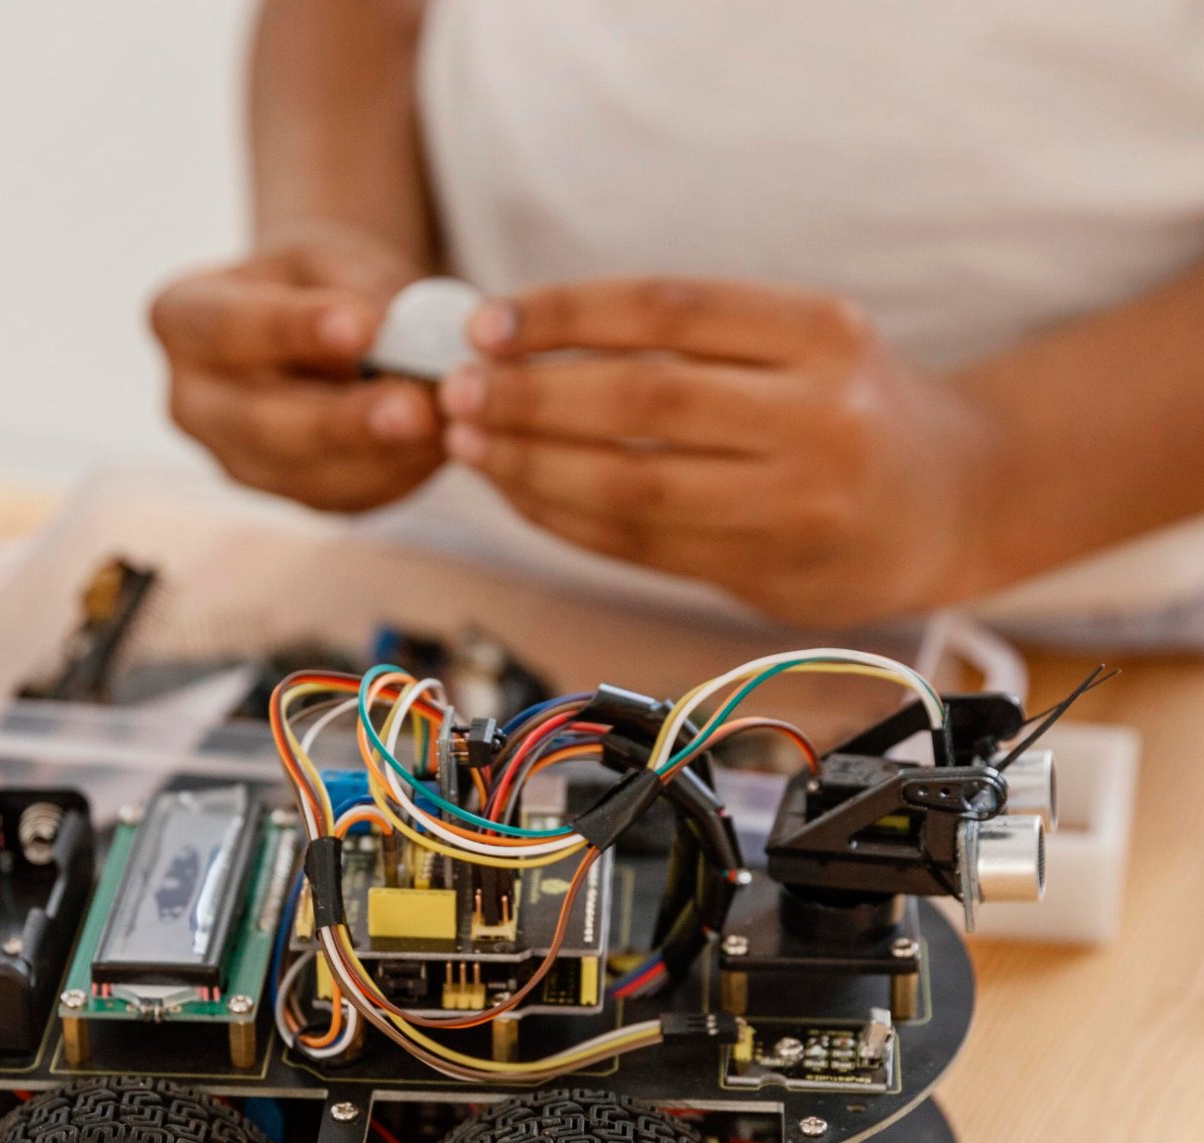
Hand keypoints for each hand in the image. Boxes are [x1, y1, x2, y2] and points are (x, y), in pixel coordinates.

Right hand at [150, 225, 443, 511]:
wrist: (322, 329)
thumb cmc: (318, 281)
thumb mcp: (333, 254)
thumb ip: (358, 285)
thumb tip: (399, 333)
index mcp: (183, 320)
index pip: (226, 327)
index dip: (292, 330)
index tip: (360, 325)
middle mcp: (194, 403)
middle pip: (261, 423)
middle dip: (343, 421)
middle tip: (413, 409)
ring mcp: (239, 461)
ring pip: (307, 475)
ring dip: (383, 457)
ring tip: (447, 427)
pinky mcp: (292, 495)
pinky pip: (346, 496)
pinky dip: (400, 474)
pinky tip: (442, 447)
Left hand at [438, 278, 1008, 625]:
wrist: (950, 503)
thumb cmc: (848, 408)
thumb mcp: (803, 342)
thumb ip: (692, 340)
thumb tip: (523, 342)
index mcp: (822, 332)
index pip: (669, 309)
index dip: (565, 314)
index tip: (486, 325)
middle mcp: (819, 416)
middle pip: (643, 400)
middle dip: (531, 398)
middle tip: (455, 393)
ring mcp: (795, 503)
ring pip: (632, 485)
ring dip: (533, 467)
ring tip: (468, 447)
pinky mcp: (766, 571)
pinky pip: (639, 546)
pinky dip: (565, 519)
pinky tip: (519, 495)